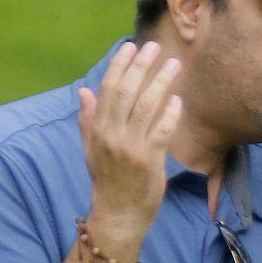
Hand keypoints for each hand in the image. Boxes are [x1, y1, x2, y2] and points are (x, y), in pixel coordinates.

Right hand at [78, 40, 182, 257]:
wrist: (117, 216)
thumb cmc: (108, 181)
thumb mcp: (91, 150)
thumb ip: (88, 120)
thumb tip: (84, 92)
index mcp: (97, 130)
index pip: (107, 89)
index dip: (119, 66)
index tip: (130, 47)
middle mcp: (111, 136)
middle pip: (126, 91)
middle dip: (141, 66)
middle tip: (155, 47)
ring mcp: (130, 148)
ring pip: (146, 107)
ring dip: (161, 82)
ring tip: (173, 65)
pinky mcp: (149, 161)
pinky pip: (161, 131)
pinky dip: (169, 114)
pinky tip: (178, 100)